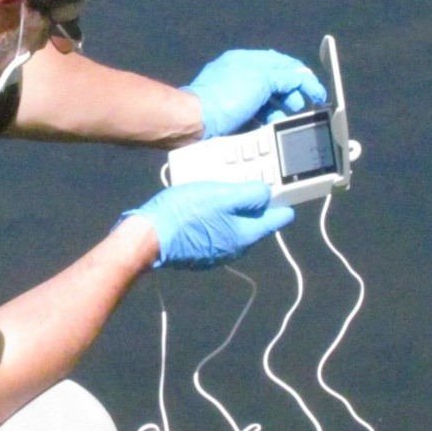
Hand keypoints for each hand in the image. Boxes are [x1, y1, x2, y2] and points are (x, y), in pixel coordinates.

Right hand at [122, 180, 293, 269]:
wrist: (148, 237)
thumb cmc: (184, 214)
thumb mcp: (221, 194)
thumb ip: (250, 194)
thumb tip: (268, 193)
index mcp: (247, 235)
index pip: (279, 218)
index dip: (283, 198)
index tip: (282, 184)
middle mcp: (236, 248)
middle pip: (256, 221)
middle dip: (253, 200)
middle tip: (241, 178)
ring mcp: (218, 252)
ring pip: (235, 225)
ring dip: (232, 208)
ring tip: (217, 188)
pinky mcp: (201, 251)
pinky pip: (217, 230)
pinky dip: (216, 217)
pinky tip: (201, 204)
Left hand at [183, 49, 327, 139]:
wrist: (197, 122)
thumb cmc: (226, 97)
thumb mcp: (263, 80)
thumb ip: (286, 77)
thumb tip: (301, 78)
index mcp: (246, 60)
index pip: (282, 64)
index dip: (302, 77)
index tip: (316, 93)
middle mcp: (240, 75)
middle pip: (275, 83)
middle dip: (291, 95)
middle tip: (299, 107)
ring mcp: (233, 96)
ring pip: (265, 102)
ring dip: (278, 110)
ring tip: (284, 120)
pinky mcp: (229, 115)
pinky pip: (253, 116)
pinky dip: (264, 121)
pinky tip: (269, 128)